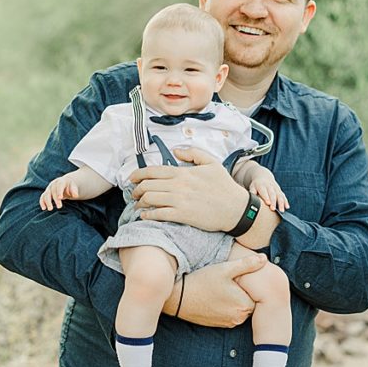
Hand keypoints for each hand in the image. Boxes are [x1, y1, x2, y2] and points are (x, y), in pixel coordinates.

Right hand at [40, 176, 79, 210]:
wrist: (65, 183)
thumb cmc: (70, 186)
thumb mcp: (73, 187)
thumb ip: (74, 191)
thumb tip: (75, 195)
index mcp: (61, 181)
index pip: (60, 186)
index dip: (59, 192)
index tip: (60, 198)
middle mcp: (53, 184)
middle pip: (53, 191)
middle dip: (56, 199)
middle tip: (59, 207)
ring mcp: (49, 188)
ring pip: (46, 195)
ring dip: (47, 202)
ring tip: (50, 209)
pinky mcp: (46, 193)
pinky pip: (42, 197)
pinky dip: (42, 202)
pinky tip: (43, 208)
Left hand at [129, 147, 245, 231]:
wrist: (236, 209)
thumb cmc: (225, 187)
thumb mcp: (213, 163)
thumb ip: (194, 153)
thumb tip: (176, 150)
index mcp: (184, 172)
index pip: (153, 171)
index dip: (137, 174)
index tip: (131, 178)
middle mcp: (179, 185)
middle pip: (147, 186)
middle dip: (136, 190)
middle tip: (134, 194)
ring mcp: (180, 201)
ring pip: (149, 199)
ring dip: (139, 203)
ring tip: (139, 205)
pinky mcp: (182, 215)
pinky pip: (158, 214)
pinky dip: (148, 215)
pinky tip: (146, 216)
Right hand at [165, 254, 264, 327]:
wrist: (178, 297)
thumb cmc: (202, 281)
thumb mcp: (225, 269)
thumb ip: (247, 264)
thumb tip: (264, 258)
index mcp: (244, 305)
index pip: (258, 295)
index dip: (252, 286)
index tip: (243, 278)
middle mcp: (238, 318)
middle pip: (250, 302)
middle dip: (245, 293)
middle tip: (233, 282)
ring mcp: (228, 323)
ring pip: (240, 309)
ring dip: (236, 300)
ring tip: (225, 288)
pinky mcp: (218, 324)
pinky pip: (230, 314)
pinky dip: (227, 307)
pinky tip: (219, 296)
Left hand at [250, 176, 288, 212]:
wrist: (263, 176)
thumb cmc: (256, 185)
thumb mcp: (252, 187)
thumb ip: (252, 193)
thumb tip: (250, 200)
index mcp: (261, 185)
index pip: (264, 191)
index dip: (266, 197)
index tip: (268, 203)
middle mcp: (269, 186)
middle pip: (272, 194)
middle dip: (274, 202)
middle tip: (273, 209)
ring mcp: (275, 188)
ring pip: (279, 195)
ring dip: (281, 203)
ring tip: (282, 211)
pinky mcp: (279, 190)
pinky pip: (283, 196)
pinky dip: (285, 201)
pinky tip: (287, 207)